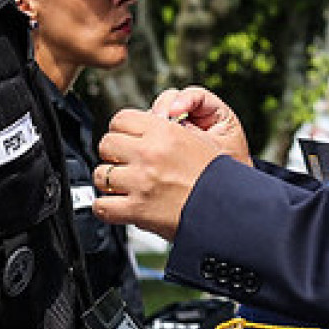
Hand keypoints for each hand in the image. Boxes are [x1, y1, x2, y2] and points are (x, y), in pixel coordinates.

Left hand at [94, 93, 245, 237]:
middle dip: (113, 153)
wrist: (227, 208)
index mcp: (164, 132)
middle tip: (125, 162)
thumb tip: (146, 122)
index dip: (122, 129)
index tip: (127, 139)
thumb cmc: (216, 176)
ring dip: (109, 181)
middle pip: (106, 143)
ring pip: (101, 174)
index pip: (120, 119)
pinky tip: (118, 205)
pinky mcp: (137, 209)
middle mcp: (149, 154)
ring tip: (124, 185)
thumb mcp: (199, 138)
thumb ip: (168, 128)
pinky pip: (101, 205)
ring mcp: (140, 182)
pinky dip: (106, 207)